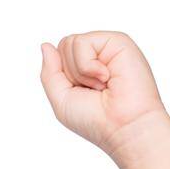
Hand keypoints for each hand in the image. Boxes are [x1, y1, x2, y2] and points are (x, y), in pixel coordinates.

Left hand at [40, 31, 166, 163]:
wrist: (124, 128)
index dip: (62, 78)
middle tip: (94, 91)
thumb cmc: (96, 121)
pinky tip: (106, 77)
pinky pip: (82, 42)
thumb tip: (45, 45)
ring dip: (80, 72)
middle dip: (70, 74)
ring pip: (69, 43)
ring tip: (102, 85)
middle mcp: (96, 55)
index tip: (83, 95)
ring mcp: (107, 47)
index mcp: (84, 68)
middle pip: (62, 46)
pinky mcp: (117, 41)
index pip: (57, 56)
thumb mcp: (61, 100)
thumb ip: (50, 73)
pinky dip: (88, 66)